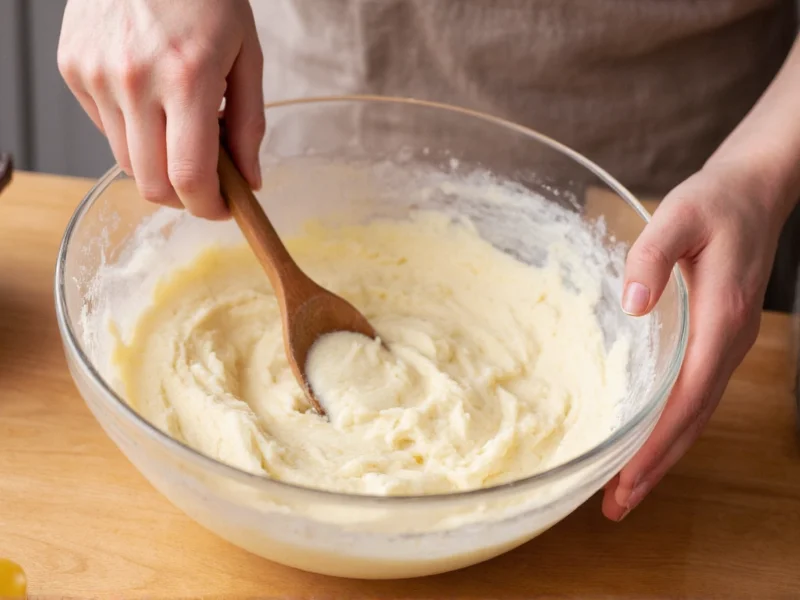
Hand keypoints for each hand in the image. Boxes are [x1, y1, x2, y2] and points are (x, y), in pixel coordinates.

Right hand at [58, 0, 264, 218]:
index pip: (189, 176)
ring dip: (158, 164)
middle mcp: (134, 81)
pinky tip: (150, 101)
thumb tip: (249, 181)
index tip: (223, 208)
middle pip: (152, 183)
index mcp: (187, 78)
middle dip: (184, 196)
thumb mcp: (246, 55)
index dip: (209, 207)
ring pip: (127, 162)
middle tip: (206, 181)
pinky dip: (132, 131)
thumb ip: (250, 125)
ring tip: (180, 129)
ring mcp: (97, 75)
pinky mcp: (73, 69)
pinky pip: (104, 129)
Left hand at [602, 162, 784, 519]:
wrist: (753, 191)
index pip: (685, 400)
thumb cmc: (714, 203)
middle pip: (691, 422)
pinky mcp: (716, 339)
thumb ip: (651, 255)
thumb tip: (632, 303)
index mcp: (718, 322)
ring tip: (627, 490)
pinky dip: (671, 426)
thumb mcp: (679, 216)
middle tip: (616, 506)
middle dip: (655, 467)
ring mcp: (725, 345)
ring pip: (695, 415)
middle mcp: (727, 344)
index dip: (654, 445)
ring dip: (663, 454)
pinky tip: (648, 440)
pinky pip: (694, 396)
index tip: (624, 481)